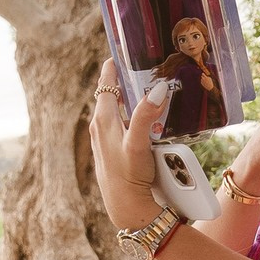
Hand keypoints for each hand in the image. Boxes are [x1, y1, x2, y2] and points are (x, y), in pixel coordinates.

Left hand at [88, 62, 169, 229]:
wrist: (129, 211)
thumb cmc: (129, 179)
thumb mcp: (138, 145)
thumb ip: (146, 115)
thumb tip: (157, 87)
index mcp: (102, 121)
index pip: (107, 82)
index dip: (116, 64)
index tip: (128, 48)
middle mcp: (101, 128)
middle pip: (115, 94)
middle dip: (130, 79)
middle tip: (149, 65)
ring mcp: (108, 140)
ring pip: (121, 110)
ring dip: (135, 98)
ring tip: (154, 86)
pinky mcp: (117, 151)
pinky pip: (127, 125)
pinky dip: (137, 116)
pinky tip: (154, 118)